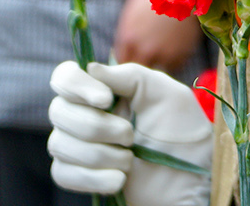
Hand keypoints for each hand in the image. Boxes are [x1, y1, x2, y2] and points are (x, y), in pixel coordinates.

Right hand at [48, 61, 211, 205]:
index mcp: (103, 91)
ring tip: (130, 161)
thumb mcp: (165, 94)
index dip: (76, 86)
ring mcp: (79, 148)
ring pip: (60, 144)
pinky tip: (119, 180)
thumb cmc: (183, 134)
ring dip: (100, 154)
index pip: (65, 76)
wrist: (191, 181)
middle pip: (58, 111)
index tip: (105, 99)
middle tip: (131, 136)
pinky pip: (63, 174)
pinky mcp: (80, 178)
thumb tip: (91, 68)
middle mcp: (85, 115)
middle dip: (96, 126)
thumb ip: (130, 75)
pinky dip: (92, 178)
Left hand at [113, 0, 203, 70]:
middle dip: (140, 67)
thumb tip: (122, 54)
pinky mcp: (180, 57)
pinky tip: (175, 46)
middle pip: (137, 70)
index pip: (121, 62)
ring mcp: (162, 55)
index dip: (126, 62)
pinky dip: (173, 61)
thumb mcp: (133, 13)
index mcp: (128, 39)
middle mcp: (144, 50)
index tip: (131, 61)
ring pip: (155, 72)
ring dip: (158, 65)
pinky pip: (173, 67)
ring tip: (163, 52)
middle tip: (146, 62)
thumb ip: (127, 36)